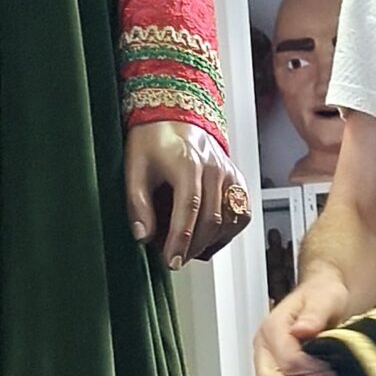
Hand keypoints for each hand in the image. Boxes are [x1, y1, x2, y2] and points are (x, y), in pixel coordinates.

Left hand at [125, 121, 250, 268]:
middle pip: (211, 219)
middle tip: (174, 259)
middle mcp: (215, 168)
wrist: (175, 114)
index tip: (171, 260)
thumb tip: (143, 236)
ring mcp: (230, 174)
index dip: (180, 239)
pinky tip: (208, 237)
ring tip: (188, 248)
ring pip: (229, 220)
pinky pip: (241, 214)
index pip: (189, 208)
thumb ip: (138, 203)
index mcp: (188, 163)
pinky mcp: (237, 180)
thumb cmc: (153, 140)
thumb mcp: (134, 168)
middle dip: (192, 246)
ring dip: (209, 242)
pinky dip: (226, 231)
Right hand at [254, 266, 351, 375]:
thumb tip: (302, 330)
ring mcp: (263, 363)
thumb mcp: (326, 297)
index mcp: (272, 328)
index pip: (287, 361)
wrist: (321, 297)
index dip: (312, 369)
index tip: (332, 367)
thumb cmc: (323, 296)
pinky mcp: (270, 374)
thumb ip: (315, 313)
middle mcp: (262, 347)